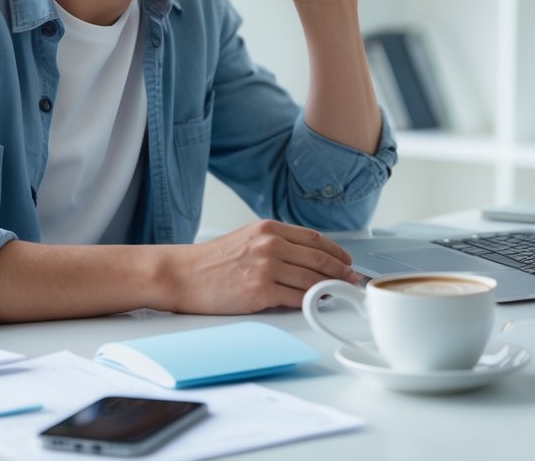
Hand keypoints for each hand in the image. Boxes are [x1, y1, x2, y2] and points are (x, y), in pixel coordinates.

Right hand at [168, 220, 357, 313]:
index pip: (315, 239)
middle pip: (320, 259)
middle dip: (341, 272)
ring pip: (312, 280)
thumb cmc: (211, 261)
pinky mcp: (260, 291)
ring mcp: (266, 267)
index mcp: (268, 228)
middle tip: (351, 280)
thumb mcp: (247, 239)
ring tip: (339, 294)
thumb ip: (276, 244)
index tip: (347, 261)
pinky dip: (311, 302)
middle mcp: (270, 244)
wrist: (184, 274)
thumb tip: (306, 259)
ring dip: (331, 289)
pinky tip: (317, 305)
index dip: (337, 252)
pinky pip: (296, 298)